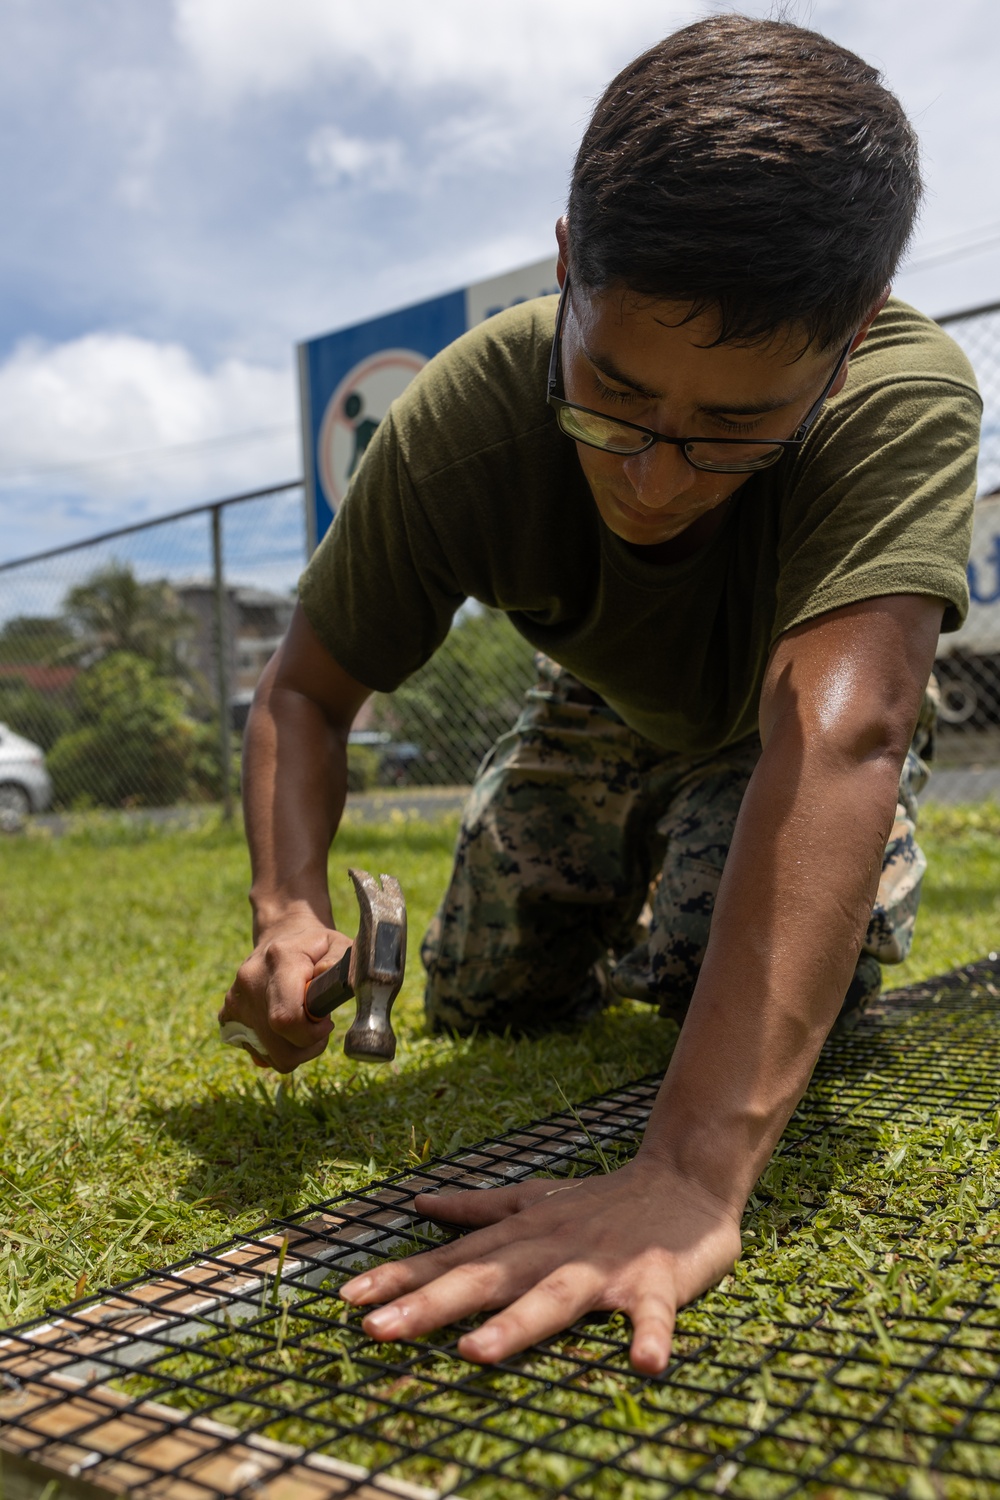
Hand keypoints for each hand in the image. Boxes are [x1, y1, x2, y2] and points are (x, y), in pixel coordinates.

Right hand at [219, 912, 350, 1072]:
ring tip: (302, 1024)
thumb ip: (339, 960)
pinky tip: (283, 1027)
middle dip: (306, 1047)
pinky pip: (252, 1049)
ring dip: (291, 1049)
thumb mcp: (338, 945)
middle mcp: (250, 980)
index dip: (312, 1033)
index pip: (286, 1019)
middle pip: (278, 1047)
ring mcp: (235, 998)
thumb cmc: (317, 946)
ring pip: (266, 1054)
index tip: (326, 1022)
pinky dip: (272, 1046)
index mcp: (280, 960)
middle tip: (318, 1025)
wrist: (282, 934)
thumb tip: (324, 973)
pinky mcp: (228, 1011)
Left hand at [339, 1155, 741, 1373]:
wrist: (684, 1178)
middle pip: (486, 1279)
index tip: (347, 1298)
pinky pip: (653, 1313)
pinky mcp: (656, 1280)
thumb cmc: (601, 1201)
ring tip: (477, 1353)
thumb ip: (477, 1209)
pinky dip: (651, 1335)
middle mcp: (552, 1249)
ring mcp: (602, 1266)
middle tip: (377, 1330)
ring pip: (554, 1297)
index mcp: (522, 1236)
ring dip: (518, 1324)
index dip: (400, 1279)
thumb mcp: (533, 1200)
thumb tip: (418, 1205)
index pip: (452, 1260)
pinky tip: (645, 1363)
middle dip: (431, 1304)